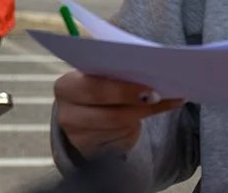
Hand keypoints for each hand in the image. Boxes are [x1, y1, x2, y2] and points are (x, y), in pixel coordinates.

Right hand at [54, 72, 183, 158]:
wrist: (78, 114)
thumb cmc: (93, 86)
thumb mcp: (95, 75)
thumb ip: (113, 73)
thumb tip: (150, 72)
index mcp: (66, 88)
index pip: (97, 89)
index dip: (126, 91)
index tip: (153, 91)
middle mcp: (67, 116)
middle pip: (112, 115)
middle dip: (141, 107)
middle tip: (161, 98)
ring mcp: (78, 139)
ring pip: (120, 129)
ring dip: (139, 118)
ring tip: (152, 105)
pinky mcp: (91, 154)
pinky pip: (121, 143)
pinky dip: (134, 131)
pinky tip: (136, 122)